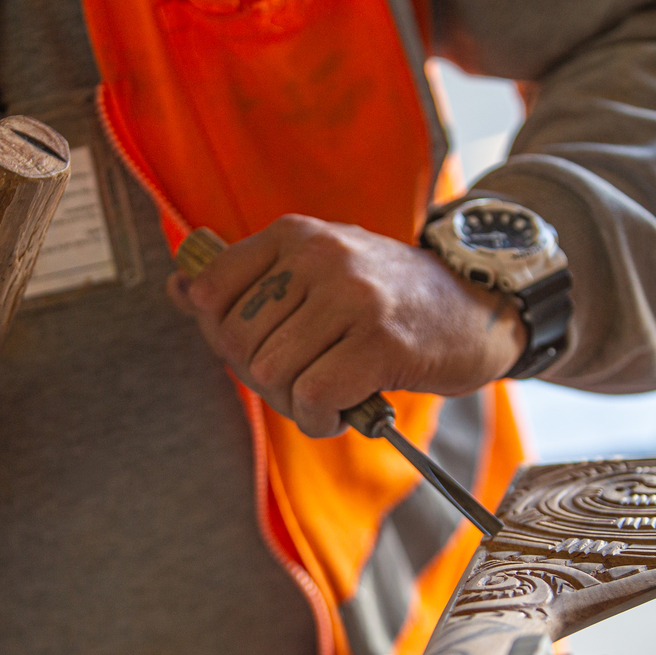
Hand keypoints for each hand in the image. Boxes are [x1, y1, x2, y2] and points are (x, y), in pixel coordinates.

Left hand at [167, 215, 525, 436]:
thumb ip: (245, 281)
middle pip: (236, 340)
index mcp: (294, 235)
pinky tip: (343, 410)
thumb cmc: (388, 301)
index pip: (209, 290)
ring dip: (293, 403)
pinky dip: (320, 420)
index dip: (223, 336)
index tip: (260, 347)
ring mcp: (352, 297)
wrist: (478, 310)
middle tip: (303, 379)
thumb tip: (178, 289)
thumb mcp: (316, 272)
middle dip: (261, 377)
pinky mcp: (381, 343)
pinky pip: (313, 397)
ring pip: (271, 372)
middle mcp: (319, 256)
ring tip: (326, 394)